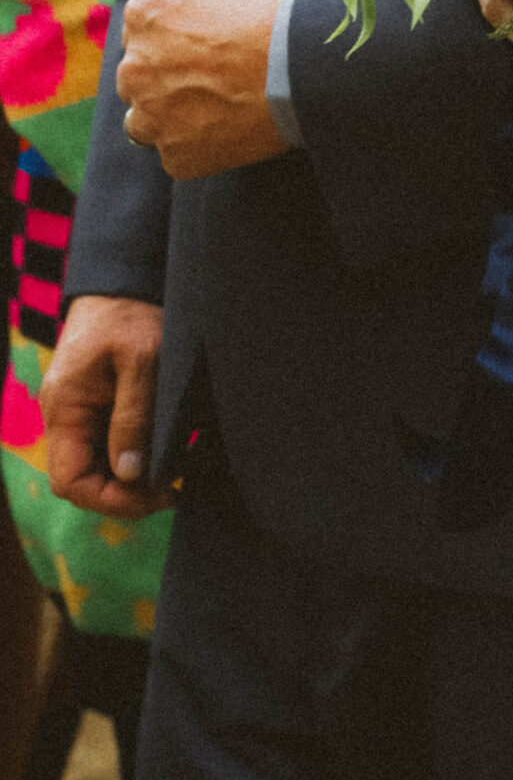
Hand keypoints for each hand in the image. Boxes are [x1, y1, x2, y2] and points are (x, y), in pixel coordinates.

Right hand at [40, 294, 171, 517]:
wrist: (125, 279)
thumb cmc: (131, 312)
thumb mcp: (141, 360)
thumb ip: (134, 416)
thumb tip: (131, 474)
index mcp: (65, 410)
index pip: (71, 482)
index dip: (111, 500)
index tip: (158, 494)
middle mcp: (67, 418)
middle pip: (87, 480)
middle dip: (129, 492)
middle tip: (175, 485)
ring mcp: (84, 413)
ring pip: (103, 465)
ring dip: (138, 475)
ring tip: (180, 466)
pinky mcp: (102, 405)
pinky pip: (115, 443)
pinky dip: (142, 452)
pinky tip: (173, 447)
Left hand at [116, 0, 293, 177]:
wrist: (303, 67)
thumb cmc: (274, 16)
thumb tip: (209, 8)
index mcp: (145, 17)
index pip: (140, 31)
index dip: (171, 39)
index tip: (197, 47)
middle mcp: (135, 68)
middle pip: (138, 77)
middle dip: (164, 79)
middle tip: (208, 81)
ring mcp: (152, 117)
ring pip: (144, 122)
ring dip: (168, 118)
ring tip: (211, 115)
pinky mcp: (177, 157)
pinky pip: (178, 156)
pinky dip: (198, 149)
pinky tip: (230, 135)